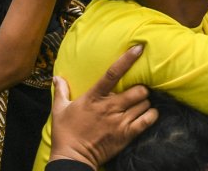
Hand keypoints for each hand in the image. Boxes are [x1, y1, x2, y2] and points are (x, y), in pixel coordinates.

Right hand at [50, 45, 157, 167]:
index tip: (139, 48)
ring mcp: (119, 121)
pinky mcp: (126, 135)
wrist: (72, 159)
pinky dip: (151, 115)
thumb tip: (56, 77)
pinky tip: (149, 114)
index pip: (113, 73)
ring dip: (145, 103)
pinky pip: (147, 120)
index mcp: (94, 97)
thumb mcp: (59, 109)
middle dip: (142, 89)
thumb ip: (61, 91)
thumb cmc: (65, 133)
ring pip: (144, 104)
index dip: (127, 59)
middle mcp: (109, 107)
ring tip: (141, 104)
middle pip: (138, 90)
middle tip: (139, 91)